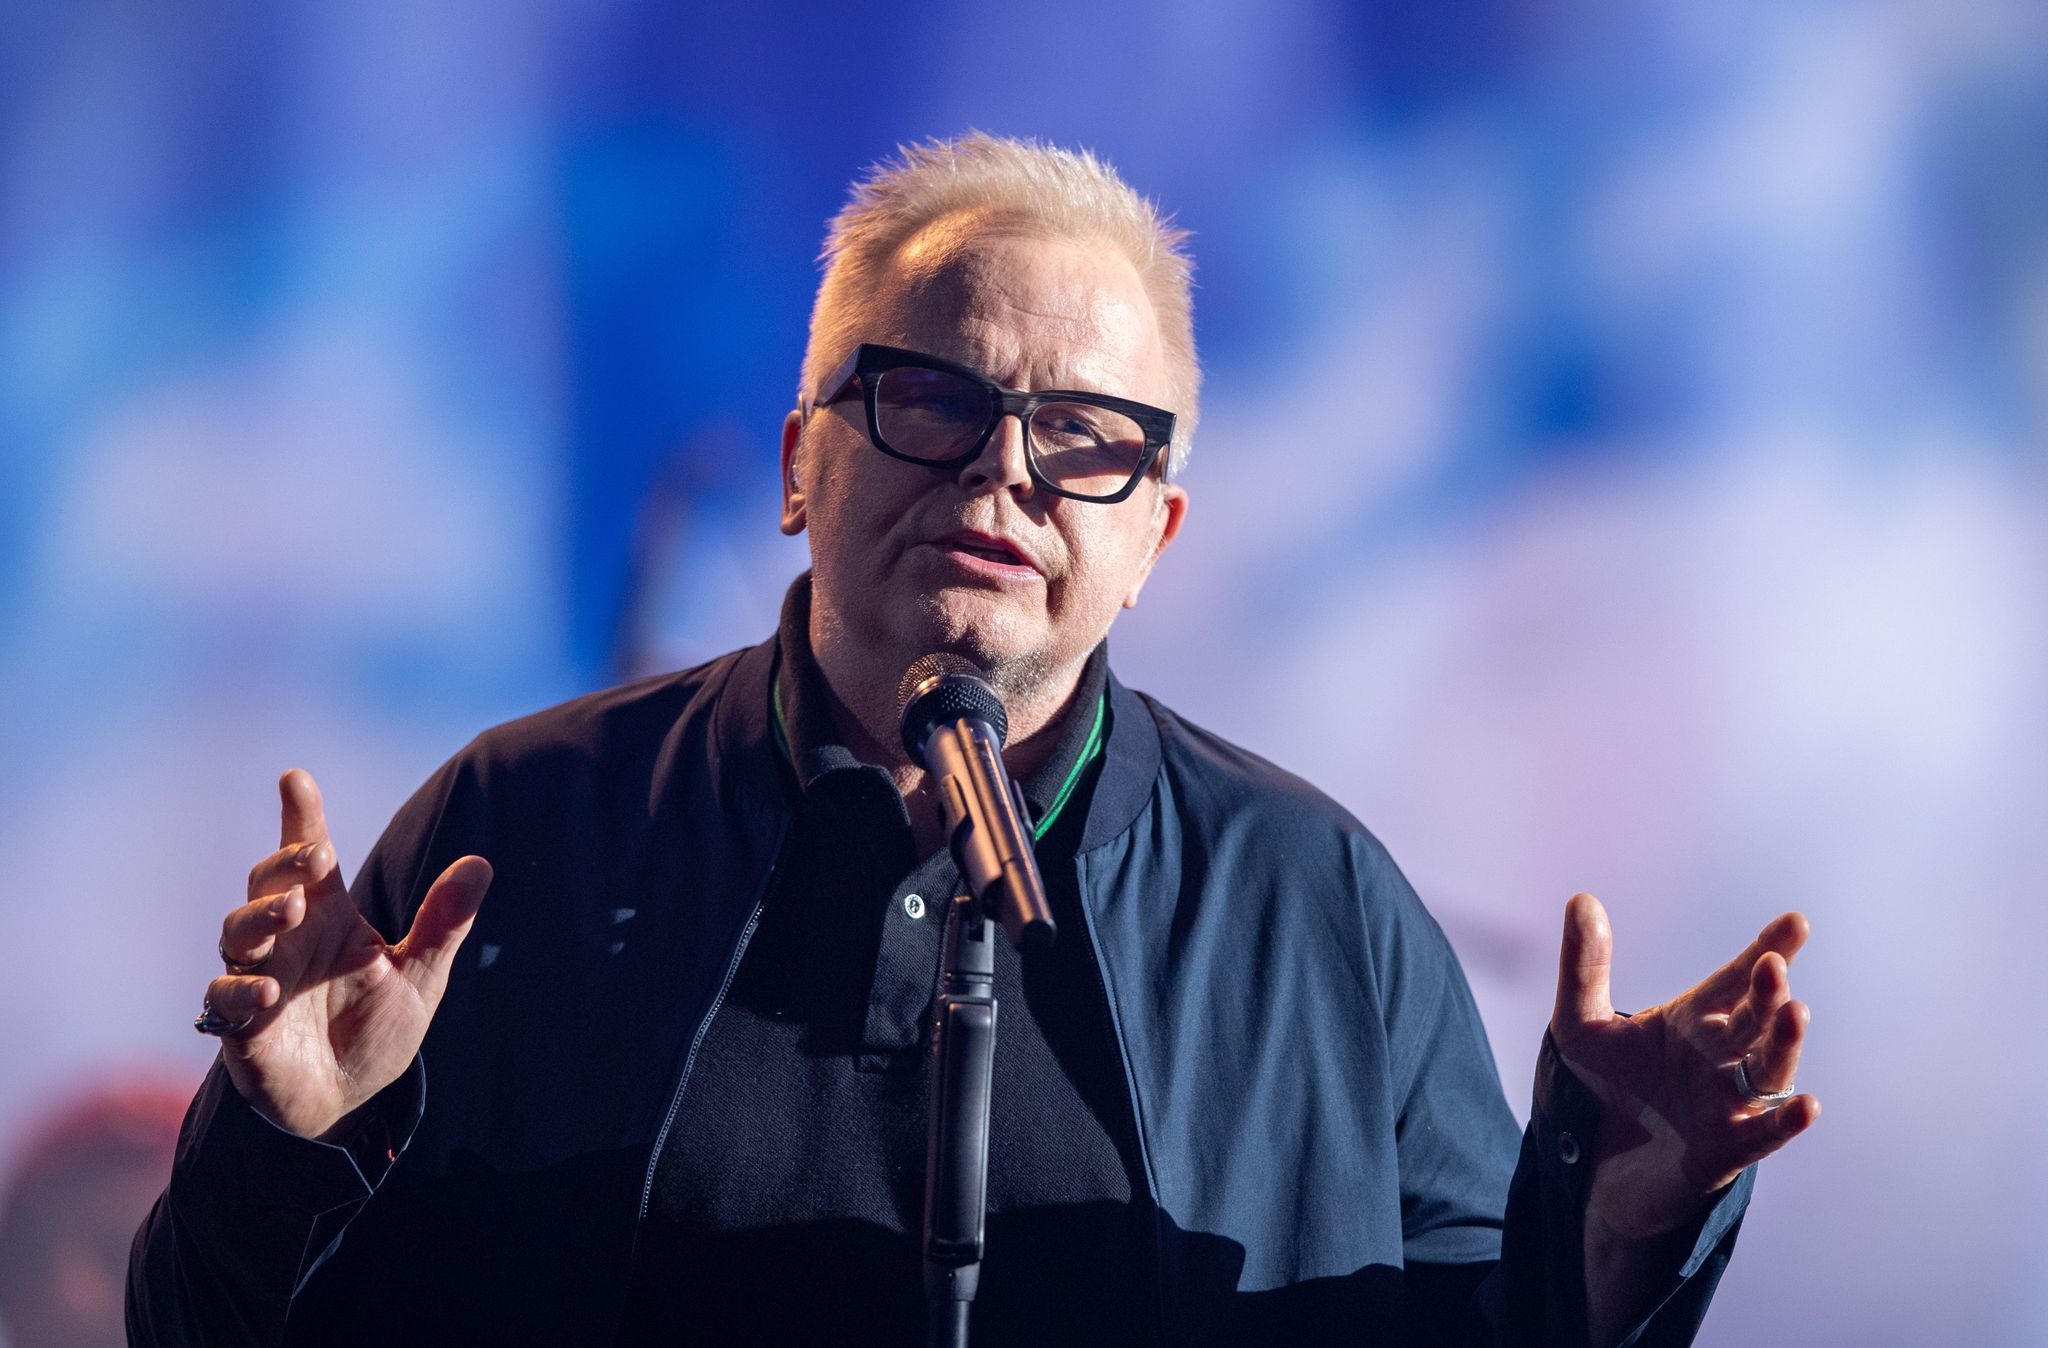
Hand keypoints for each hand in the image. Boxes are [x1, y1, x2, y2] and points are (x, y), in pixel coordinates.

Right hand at [205, 770, 491, 1140]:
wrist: (351, 1099)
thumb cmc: (376, 1027)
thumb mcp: (421, 975)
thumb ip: (444, 924)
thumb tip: (480, 863)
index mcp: (330, 917)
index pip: (311, 857)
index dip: (300, 818)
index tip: (295, 778)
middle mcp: (290, 939)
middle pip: (268, 884)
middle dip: (284, 865)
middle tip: (315, 857)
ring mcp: (260, 977)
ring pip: (237, 931)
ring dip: (260, 917)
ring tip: (294, 911)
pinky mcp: (242, 1026)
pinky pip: (225, 998)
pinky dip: (242, 990)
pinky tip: (270, 991)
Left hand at [1550, 892, 1818, 1240]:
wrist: (1588, 1163)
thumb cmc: (1598, 1087)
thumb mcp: (1580, 1024)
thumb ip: (1583, 965)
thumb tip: (1581, 898)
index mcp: (1692, 1021)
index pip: (1736, 980)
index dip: (1766, 949)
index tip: (1796, 921)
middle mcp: (1718, 1058)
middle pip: (1753, 1020)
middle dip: (1767, 993)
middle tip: (1773, 965)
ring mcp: (1725, 1103)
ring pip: (1767, 1070)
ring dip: (1783, 1044)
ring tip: (1795, 1012)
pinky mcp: (1722, 1150)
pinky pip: (1762, 1134)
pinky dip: (1784, 1121)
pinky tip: (1806, 1104)